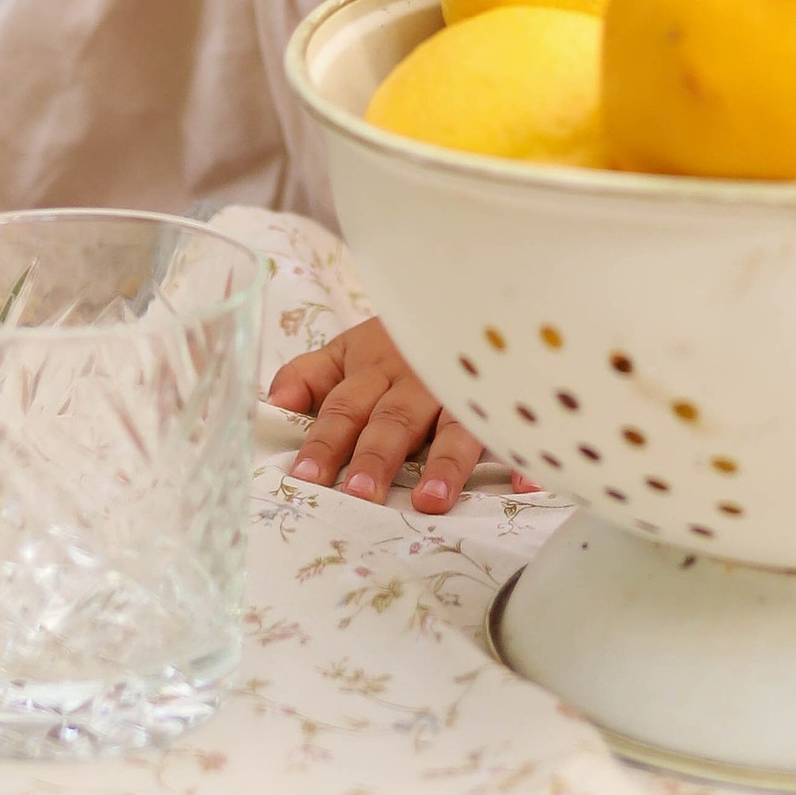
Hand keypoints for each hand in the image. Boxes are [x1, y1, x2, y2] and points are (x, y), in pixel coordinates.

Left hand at [268, 313, 502, 514]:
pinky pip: (516, 428)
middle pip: (394, 420)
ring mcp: (462, 390)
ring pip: (453, 425)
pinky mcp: (501, 400)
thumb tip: (270, 405)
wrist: (459, 292)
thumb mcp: (346, 349)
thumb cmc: (396, 340)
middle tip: (361, 494)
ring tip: (431, 502)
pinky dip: (524, 454)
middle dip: (377, 457)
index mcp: (373, 367)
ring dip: (444, 463)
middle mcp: (416, 380)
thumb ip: (308, 376)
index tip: (307, 476)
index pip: (343, 406)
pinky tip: (525, 483)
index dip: (326, 440)